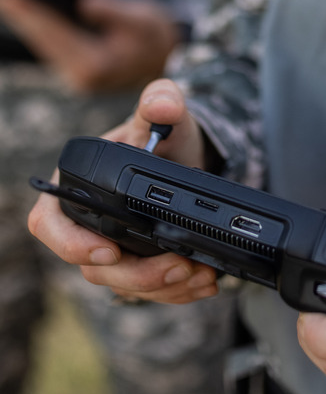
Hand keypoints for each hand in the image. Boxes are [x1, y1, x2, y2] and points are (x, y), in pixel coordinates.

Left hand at [0, 0, 178, 91]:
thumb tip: (85, 2)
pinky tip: (24, 9)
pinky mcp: (76, 69)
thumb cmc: (157, 38)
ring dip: (24, 16)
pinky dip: (36, 23)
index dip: (28, 8)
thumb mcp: (142, 19)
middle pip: (40, 36)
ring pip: (41, 41)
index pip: (53, 30)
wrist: (170, 59)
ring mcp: (77, 75)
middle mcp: (82, 76)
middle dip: (20, 11)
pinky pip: (49, 44)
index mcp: (96, 65)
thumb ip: (114, 11)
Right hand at [27, 79, 218, 302]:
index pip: (51, 223)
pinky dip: (179, 291)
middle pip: (94, 268)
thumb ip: (162, 101)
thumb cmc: (165, 136)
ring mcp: (114, 248)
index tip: (109, 252)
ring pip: (125, 286)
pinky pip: (151, 290)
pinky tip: (206, 283)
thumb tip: (162, 104)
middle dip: (139, 276)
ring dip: (165, 288)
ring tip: (202, 275)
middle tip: (179, 266)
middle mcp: (88, 223)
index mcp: (77, 187)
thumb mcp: (166, 114)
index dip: (72, 244)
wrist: (191, 159)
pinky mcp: (141, 265)